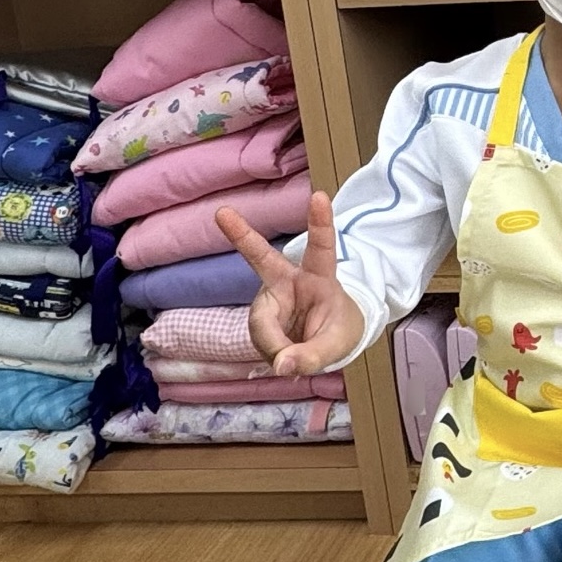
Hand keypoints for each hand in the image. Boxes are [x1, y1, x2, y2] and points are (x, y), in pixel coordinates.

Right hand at [215, 191, 364, 375]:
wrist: (327, 339)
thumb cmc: (338, 330)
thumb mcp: (337, 344)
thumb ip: (312, 355)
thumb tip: (281, 366)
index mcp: (320, 278)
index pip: (321, 249)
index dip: (320, 224)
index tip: (320, 196)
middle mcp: (289, 281)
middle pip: (263, 258)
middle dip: (243, 236)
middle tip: (222, 213)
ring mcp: (271, 299)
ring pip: (263, 325)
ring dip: (278, 347)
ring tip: (295, 359)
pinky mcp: (261, 317)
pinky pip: (262, 340)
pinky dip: (275, 355)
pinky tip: (285, 359)